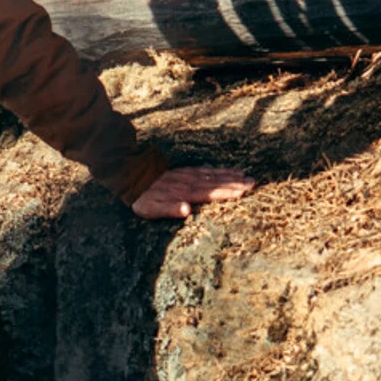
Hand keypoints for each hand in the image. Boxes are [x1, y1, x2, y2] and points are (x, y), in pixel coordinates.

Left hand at [132, 163, 254, 220]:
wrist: (127, 173)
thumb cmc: (139, 196)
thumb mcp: (149, 207)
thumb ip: (169, 208)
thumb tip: (188, 210)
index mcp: (183, 192)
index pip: (210, 193)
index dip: (228, 192)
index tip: (244, 191)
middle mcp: (187, 182)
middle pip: (216, 182)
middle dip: (235, 183)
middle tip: (254, 183)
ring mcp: (185, 175)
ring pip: (212, 175)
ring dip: (229, 175)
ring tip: (245, 176)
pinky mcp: (181, 171)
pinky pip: (203, 170)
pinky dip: (216, 170)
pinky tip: (224, 170)